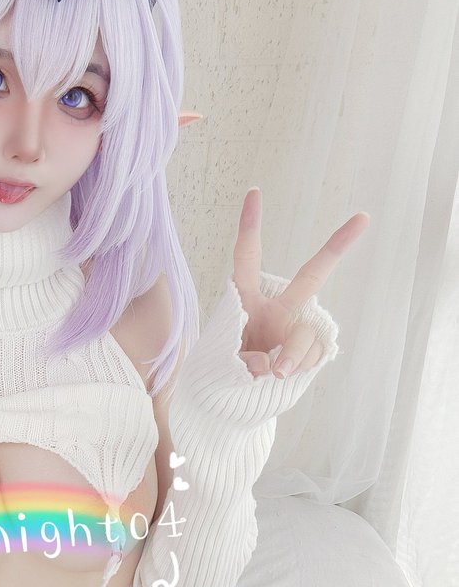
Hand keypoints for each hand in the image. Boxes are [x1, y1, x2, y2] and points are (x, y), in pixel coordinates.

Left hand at [234, 187, 369, 378]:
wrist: (236, 394)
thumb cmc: (223, 368)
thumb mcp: (223, 363)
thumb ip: (245, 361)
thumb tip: (273, 365)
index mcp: (246, 300)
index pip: (247, 259)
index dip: (250, 227)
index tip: (255, 191)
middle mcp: (276, 308)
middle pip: (311, 276)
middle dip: (336, 247)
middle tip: (363, 217)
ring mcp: (297, 327)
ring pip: (305, 334)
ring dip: (291, 356)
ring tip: (274, 373)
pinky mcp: (312, 348)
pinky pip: (314, 355)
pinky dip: (297, 368)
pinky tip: (283, 374)